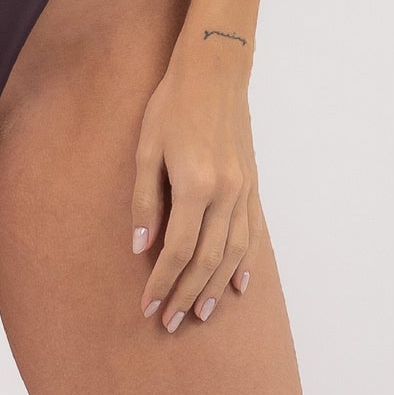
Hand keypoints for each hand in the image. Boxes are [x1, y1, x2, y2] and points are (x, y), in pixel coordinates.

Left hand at [130, 34, 257, 331]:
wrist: (215, 71)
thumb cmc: (172, 106)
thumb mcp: (147, 149)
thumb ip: (145, 201)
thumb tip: (141, 248)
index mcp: (196, 185)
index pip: (178, 251)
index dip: (161, 283)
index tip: (147, 307)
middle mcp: (226, 194)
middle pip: (207, 260)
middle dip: (186, 294)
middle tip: (169, 323)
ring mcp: (244, 191)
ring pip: (232, 254)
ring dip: (214, 288)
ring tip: (199, 313)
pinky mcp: (252, 185)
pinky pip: (251, 234)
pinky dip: (244, 263)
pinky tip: (237, 285)